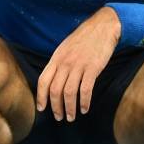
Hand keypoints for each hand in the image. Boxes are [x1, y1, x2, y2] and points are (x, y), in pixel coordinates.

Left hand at [36, 7, 121, 121]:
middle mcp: (65, 63)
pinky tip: (85, 108)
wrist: (103, 26)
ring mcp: (79, 65)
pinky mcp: (93, 68)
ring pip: (69, 93)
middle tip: (59, 117)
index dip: (41, 97)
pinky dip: (84, 102)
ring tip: (71, 117)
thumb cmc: (84, 38)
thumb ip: (59, 62)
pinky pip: (86, 90)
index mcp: (56, 58)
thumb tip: (54, 80)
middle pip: (55, 90)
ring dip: (69, 108)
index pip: (43, 81)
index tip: (42, 109)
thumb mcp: (65, 47)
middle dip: (56, 107)